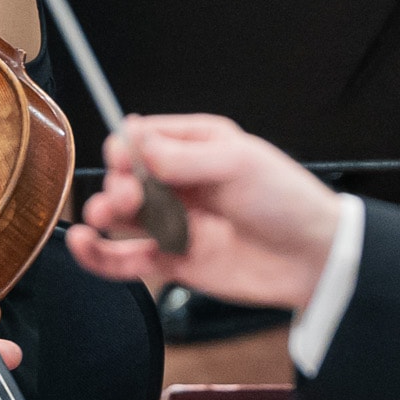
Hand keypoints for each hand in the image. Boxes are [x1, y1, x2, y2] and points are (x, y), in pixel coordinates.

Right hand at [67, 115, 343, 308]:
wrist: (315, 260)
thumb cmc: (287, 200)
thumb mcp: (238, 164)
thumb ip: (182, 157)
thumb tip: (132, 137)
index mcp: (198, 146)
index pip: (143, 140)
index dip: (127, 150)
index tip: (125, 162)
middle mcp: (182, 182)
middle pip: (128, 178)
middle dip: (119, 185)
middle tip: (127, 197)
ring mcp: (177, 223)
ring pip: (124, 217)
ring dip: (106, 214)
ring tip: (103, 217)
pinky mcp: (175, 262)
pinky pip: (128, 258)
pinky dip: (101, 254)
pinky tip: (84, 244)